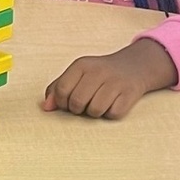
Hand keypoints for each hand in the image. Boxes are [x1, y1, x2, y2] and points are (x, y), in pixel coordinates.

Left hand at [41, 38, 177, 118]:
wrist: (133, 66)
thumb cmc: (98, 74)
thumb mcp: (77, 75)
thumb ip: (57, 89)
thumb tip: (46, 108)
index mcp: (81, 65)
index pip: (61, 90)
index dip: (61, 102)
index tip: (68, 103)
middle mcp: (97, 71)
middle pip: (77, 102)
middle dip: (78, 109)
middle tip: (85, 104)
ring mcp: (115, 81)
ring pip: (95, 111)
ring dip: (95, 113)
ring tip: (99, 103)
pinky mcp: (129, 93)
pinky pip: (113, 114)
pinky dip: (111, 113)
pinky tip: (113, 103)